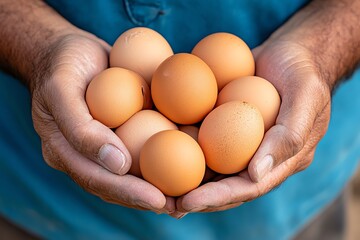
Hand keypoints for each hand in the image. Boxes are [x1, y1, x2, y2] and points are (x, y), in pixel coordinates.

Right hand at [31, 33, 174, 213]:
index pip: (96, 179)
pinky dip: (159, 160)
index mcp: (64, 151)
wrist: (66, 51)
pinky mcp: (115, 133)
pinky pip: (138, 150)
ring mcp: (99, 146)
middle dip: (146, 198)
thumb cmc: (62, 65)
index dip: (128, 192)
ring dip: (155, 187)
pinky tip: (184, 165)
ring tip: (185, 197)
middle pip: (114, 185)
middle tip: (178, 207)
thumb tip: (118, 163)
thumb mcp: (61, 89)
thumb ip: (80, 127)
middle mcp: (82, 155)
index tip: (159, 200)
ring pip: (127, 174)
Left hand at [174, 39, 331, 213]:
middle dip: (197, 197)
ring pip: (214, 168)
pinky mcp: (228, 125)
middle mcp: (260, 157)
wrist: (292, 50)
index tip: (187, 203)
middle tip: (166, 204)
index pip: (249, 187)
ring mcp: (243, 142)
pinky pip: (206, 140)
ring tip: (157, 188)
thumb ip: (288, 136)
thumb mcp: (305, 96)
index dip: (219, 198)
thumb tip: (255, 174)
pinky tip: (161, 149)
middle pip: (227, 185)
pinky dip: (185, 148)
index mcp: (283, 160)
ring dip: (187, 179)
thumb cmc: (302, 71)